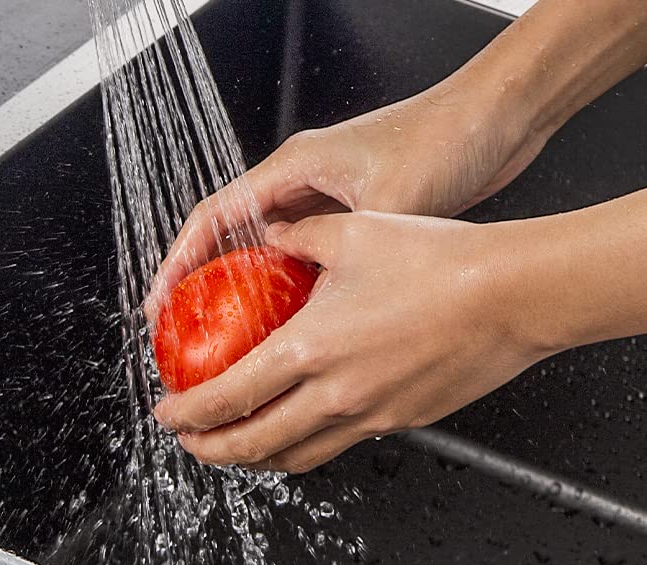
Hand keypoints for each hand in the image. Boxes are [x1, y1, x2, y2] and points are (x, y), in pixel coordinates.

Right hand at [149, 80, 543, 310]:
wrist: (501, 119)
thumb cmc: (447, 139)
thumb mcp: (387, 200)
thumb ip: (345, 248)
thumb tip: (313, 305)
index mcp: (293, 168)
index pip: (213, 219)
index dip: (178, 265)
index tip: (159, 308)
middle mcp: (302, 186)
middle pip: (229, 244)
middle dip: (200, 293)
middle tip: (183, 340)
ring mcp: (325, 206)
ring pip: (264, 261)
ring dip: (242, 302)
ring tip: (225, 350)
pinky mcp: (351, 224)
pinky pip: (301, 270)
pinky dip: (286, 301)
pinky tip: (285, 337)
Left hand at [152, 212, 549, 473]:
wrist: (516, 295)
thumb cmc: (443, 261)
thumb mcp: (355, 232)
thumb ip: (301, 236)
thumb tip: (272, 233)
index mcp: (309, 349)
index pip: (226, 398)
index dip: (187, 414)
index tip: (166, 413)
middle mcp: (331, 394)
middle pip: (248, 445)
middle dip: (208, 449)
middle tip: (188, 441)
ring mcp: (364, 416)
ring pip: (290, 457)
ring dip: (251, 458)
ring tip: (232, 445)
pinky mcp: (395, 423)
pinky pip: (332, 447)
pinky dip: (299, 448)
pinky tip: (293, 432)